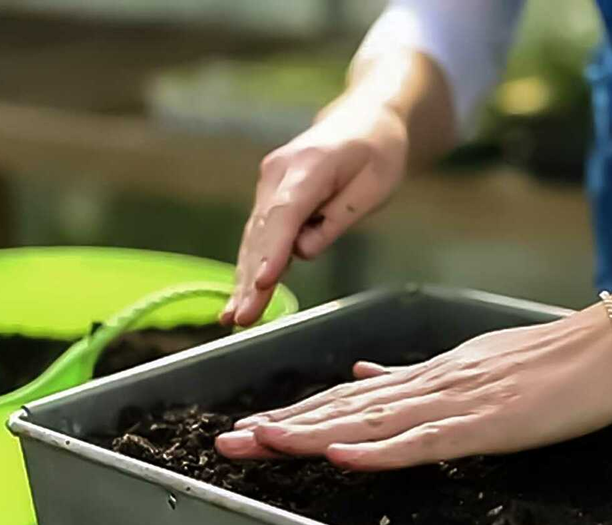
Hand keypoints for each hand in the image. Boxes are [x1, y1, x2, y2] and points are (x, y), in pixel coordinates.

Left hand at [215, 308, 611, 470]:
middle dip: (284, 427)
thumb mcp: (476, 363)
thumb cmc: (551, 359)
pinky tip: (341, 456)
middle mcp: (431, 385)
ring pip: (371, 422)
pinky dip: (379, 451)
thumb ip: (417, 375)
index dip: (298, 414)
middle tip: (228, 443)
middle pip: (345, 409)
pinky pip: (424, 442)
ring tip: (261, 445)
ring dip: (312, 436)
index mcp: (430, 376)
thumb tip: (364, 372)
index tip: (253, 427)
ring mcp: (456, 402)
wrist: (609, 346)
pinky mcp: (486, 424)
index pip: (350, 398)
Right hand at [221, 100, 408, 325]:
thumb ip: (340, 217)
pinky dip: (249, 266)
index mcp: (309, 166)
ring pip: (254, 238)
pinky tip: (237, 298)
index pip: (287, 214)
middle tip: (243, 317)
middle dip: (252, 278)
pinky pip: (258, 237)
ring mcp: (268, 185)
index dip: (274, 251)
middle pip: (264, 233)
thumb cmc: (376, 152)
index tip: (263, 282)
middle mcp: (278, 173)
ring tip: (235, 318)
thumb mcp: (376, 183)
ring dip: (243, 279)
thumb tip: (304, 251)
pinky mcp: (269, 197)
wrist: (362, 120)